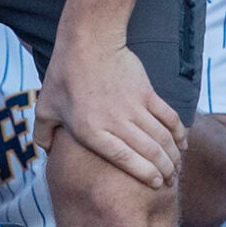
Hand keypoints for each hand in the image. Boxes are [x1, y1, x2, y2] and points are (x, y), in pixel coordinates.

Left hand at [36, 39, 183, 189]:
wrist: (89, 42)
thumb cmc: (64, 75)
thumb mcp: (45, 106)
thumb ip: (43, 134)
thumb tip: (46, 152)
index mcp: (91, 131)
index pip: (124, 160)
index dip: (145, 174)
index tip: (156, 184)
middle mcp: (115, 122)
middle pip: (149, 152)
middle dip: (165, 170)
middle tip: (171, 181)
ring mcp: (134, 107)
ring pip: (162, 137)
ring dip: (173, 155)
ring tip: (177, 167)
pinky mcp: (146, 93)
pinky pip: (169, 117)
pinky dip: (179, 132)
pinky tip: (183, 143)